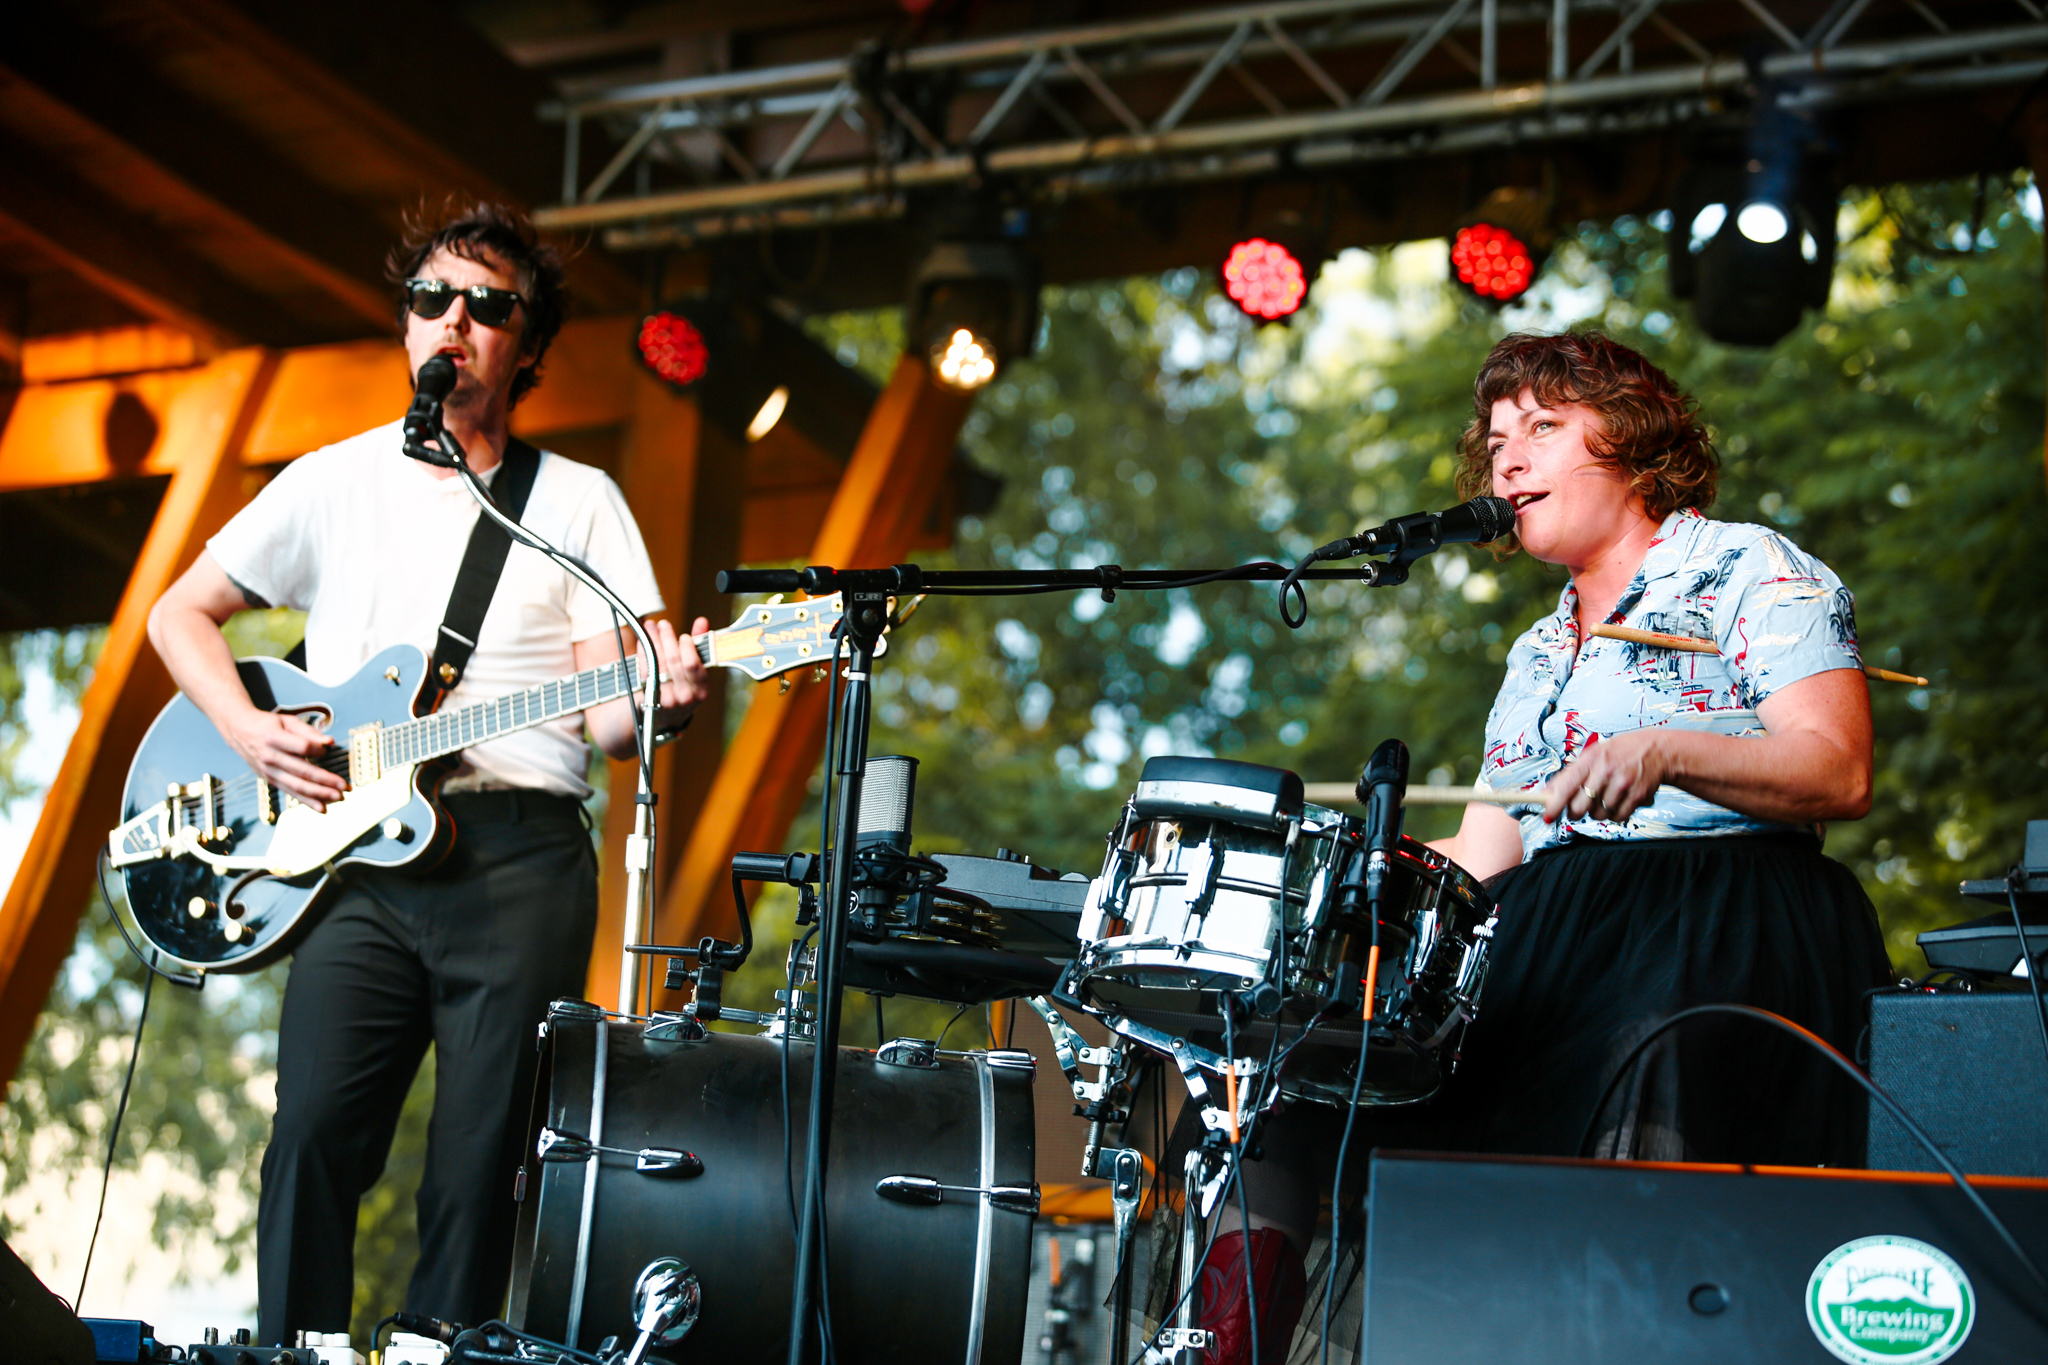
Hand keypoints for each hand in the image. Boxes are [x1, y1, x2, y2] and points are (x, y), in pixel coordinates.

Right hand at [221, 706, 345, 811]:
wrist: (239, 732)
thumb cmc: (267, 724)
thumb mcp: (286, 720)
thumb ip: (309, 731)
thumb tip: (330, 742)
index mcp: (274, 738)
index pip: (302, 747)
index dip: (318, 749)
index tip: (328, 749)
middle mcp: (270, 757)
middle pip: (302, 771)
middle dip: (325, 780)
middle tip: (344, 786)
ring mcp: (269, 771)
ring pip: (297, 786)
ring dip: (319, 794)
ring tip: (338, 797)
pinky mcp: (269, 780)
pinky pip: (290, 792)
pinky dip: (307, 801)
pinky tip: (322, 807)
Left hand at [645, 616, 711, 727]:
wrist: (670, 717)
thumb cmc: (687, 687)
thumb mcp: (698, 670)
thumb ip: (700, 645)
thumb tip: (702, 621)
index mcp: (701, 690)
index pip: (692, 664)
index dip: (687, 647)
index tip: (683, 636)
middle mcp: (685, 696)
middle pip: (673, 661)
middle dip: (667, 638)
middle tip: (663, 624)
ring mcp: (666, 698)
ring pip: (658, 663)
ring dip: (653, 641)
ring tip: (651, 627)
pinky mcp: (650, 696)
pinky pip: (645, 669)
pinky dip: (643, 653)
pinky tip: (643, 641)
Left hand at [1540, 730, 1666, 825]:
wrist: (1658, 751)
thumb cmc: (1622, 753)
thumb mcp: (1594, 754)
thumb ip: (1571, 773)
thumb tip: (1547, 792)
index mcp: (1591, 758)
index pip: (1566, 786)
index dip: (1554, 804)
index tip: (1547, 816)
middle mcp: (1606, 771)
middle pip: (1579, 807)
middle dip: (1575, 812)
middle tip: (1579, 807)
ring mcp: (1622, 784)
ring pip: (1598, 814)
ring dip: (1598, 812)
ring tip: (1606, 796)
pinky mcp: (1637, 796)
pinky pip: (1617, 817)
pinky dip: (1615, 814)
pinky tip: (1619, 800)